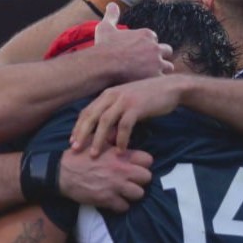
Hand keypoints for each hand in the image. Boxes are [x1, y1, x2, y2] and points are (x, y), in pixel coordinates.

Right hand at [59, 147, 152, 211]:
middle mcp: (121, 170)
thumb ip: (112, 139)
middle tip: (132, 180)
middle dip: (140, 179)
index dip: (143, 163)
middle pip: (147, 177)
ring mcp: (115, 186)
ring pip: (139, 194)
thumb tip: (121, 134)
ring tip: (124, 191)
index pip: (148, 160)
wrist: (62, 172)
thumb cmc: (79, 155)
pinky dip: (120, 205)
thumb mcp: (96, 140)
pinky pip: (124, 207)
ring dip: (132, 193)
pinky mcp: (107, 199)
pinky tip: (114, 200)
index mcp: (120, 155)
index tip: (136, 166)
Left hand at [70, 75, 184, 156]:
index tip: (72, 141)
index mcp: (107, 94)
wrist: (171, 88)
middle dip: (81, 133)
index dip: (78, 127)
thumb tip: (105, 136)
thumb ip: (114, 117)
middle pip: (91, 116)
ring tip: (94, 154)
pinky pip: (124, 125)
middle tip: (75, 149)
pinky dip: (121, 139)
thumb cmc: (148, 98)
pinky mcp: (137, 106)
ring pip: (105, 121)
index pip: (87, 111)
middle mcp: (113, 95)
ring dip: (98, 139)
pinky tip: (120, 150)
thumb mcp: (126, 104)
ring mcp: (124, 100)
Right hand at [88, 5, 173, 82]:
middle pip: (166, 51)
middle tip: (150, 66)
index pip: (155, 40)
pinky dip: (159, 83)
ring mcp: (157, 62)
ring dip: (162, 70)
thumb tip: (112, 4)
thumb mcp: (106, 27)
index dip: (149, 47)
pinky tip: (151, 87)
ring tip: (151, 77)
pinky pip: (164, 80)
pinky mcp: (156, 76)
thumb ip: (111, 15)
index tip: (141, 54)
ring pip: (168, 66)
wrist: (103, 65)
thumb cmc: (104, 47)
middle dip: (160, 57)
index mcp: (147, 34)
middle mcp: (155, 47)